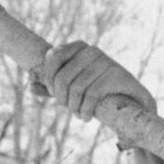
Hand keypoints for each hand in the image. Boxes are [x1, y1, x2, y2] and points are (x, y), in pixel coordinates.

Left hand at [37, 41, 155, 123]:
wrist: (133, 103)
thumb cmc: (99, 95)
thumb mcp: (72, 91)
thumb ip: (51, 88)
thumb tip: (30, 86)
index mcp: (78, 47)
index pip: (52, 57)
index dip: (49, 80)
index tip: (56, 95)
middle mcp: (91, 50)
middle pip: (62, 77)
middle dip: (61, 98)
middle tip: (69, 109)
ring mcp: (105, 61)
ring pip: (76, 88)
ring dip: (73, 108)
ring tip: (79, 115)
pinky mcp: (116, 75)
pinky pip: (91, 96)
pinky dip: (85, 111)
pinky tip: (86, 117)